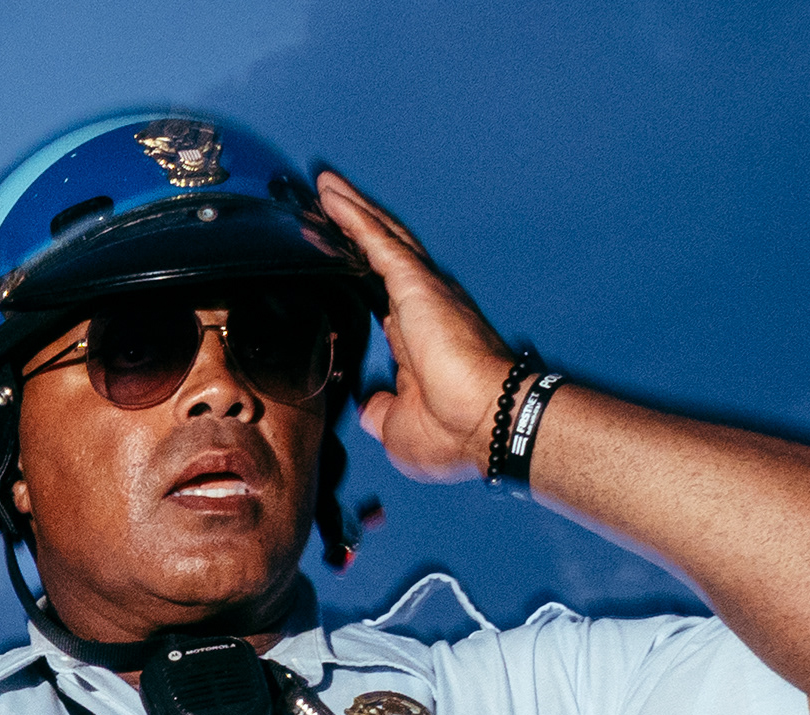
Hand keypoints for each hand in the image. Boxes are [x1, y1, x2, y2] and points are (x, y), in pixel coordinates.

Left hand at [320, 172, 516, 484]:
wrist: (487, 425)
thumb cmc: (457, 432)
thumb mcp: (397, 427)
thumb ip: (379, 409)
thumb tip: (367, 404)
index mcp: (416, 339)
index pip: (380, 293)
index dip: (359, 271)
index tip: (337, 255)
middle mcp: (421, 307)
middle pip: (380, 253)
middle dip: (354, 225)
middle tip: (323, 201)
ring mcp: (421, 291)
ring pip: (379, 236)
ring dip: (350, 210)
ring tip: (322, 185)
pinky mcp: (416, 284)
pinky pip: (377, 240)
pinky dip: (353, 216)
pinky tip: (331, 197)